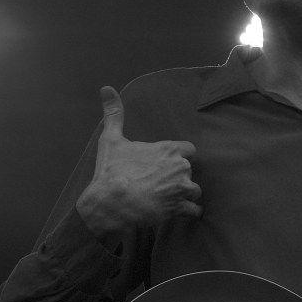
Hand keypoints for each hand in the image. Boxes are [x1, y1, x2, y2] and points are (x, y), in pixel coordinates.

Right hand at [76, 86, 201, 235]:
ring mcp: (182, 188)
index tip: (167, 164)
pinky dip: (189, 212)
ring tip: (168, 199)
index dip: (180, 158)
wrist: (110, 202)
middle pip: (189, 171)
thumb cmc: (111, 171)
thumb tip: (106, 88)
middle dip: (179, 177)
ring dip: (185, 195)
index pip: (189, 150)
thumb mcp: (111, 139)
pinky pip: (195, 210)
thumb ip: (114, 114)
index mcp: (170, 149)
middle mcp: (181, 167)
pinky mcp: (180, 207)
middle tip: (161, 184)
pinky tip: (179, 213)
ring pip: (195, 190)